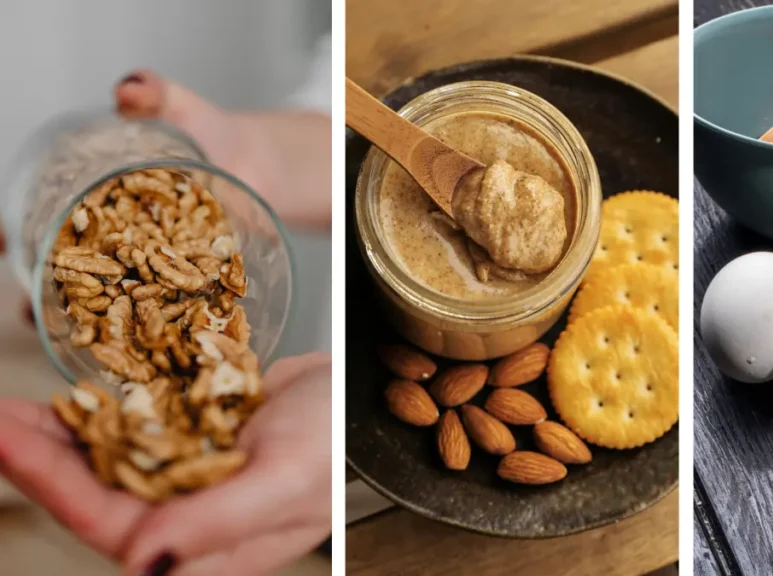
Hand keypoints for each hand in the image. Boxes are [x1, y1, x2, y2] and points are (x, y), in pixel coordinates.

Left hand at [0, 352, 331, 575]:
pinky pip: (132, 433)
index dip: (50, 486)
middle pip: (93, 496)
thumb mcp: (287, 478)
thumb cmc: (338, 439)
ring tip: (16, 406)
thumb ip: (218, 520)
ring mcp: (187, 480)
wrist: (362, 393)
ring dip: (60, 435)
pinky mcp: (190, 445)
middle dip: (38, 458)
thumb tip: (144, 562)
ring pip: (105, 464)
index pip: (110, 525)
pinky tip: (74, 396)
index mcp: (208, 545)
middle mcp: (189, 518)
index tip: (5, 440)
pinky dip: (100, 413)